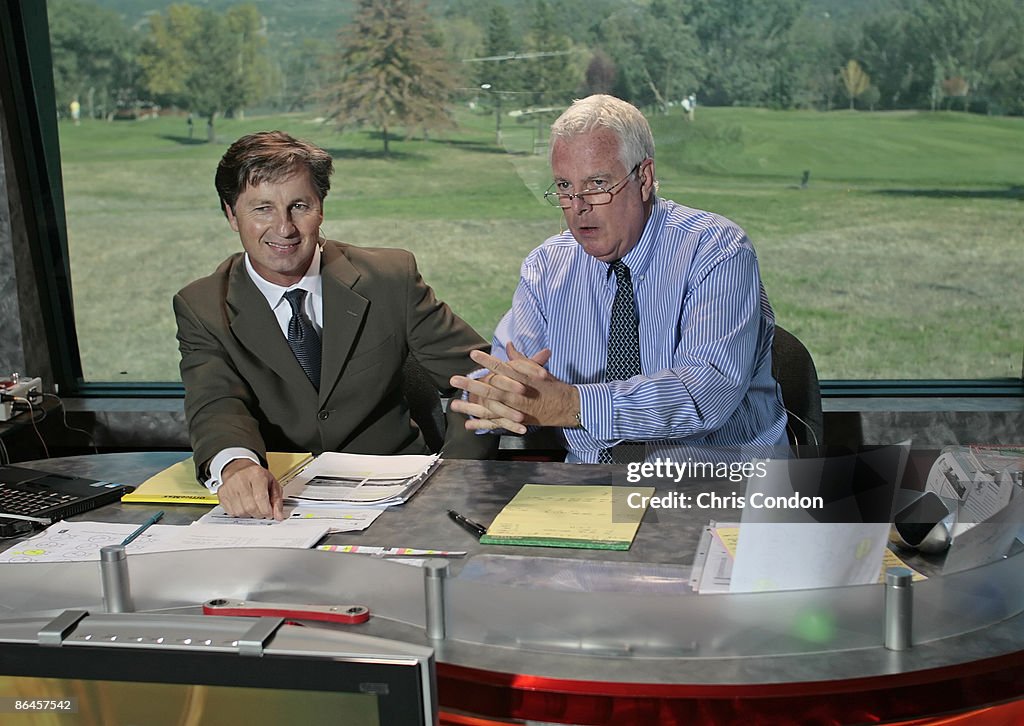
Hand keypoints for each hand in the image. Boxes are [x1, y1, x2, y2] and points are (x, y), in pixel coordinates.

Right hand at [217, 459, 284, 519]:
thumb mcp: (272, 483)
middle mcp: (240, 479)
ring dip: (250, 514)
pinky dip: (240, 513)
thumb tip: (278, 515)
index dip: (267, 510)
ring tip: (253, 506)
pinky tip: (244, 505)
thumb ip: (277, 500)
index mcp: (256, 474)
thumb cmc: (256, 476)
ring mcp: (229, 487)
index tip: (270, 514)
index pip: (261, 498)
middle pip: (250, 507)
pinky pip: (232, 512)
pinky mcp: (222, 494)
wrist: (239, 468)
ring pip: (241, 512)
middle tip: (263, 511)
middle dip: (259, 514)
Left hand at [450, 342, 578, 432]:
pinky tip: (467, 424)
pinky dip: (481, 425)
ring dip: (470, 407)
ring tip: (454, 404)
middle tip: (454, 379)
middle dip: (471, 384)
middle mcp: (517, 394)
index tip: (473, 354)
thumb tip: (508, 345)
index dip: (487, 361)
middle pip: (490, 389)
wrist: (566, 405)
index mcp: (522, 379)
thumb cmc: (550, 385)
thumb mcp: (536, 369)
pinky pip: (496, 423)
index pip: (502, 368)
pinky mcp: (516, 421)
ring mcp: (515, 409)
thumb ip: (520, 358)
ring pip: (489, 408)